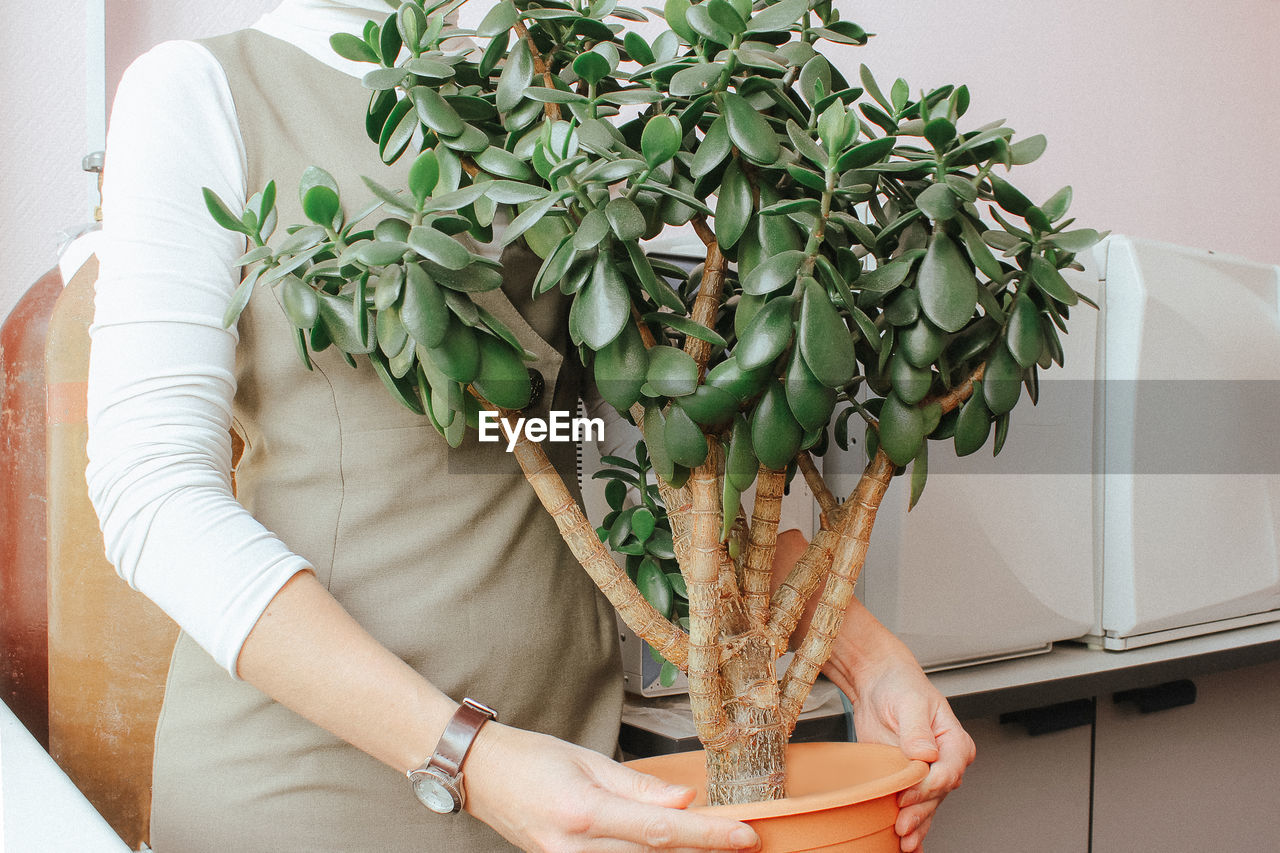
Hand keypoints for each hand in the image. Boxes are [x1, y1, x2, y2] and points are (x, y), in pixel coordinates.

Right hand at [465, 722, 761, 852]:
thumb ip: (639, 787)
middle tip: (740, 843)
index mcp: (584, 811)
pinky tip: (667, 849)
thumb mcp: (587, 761)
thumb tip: (685, 802)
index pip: (661, 830)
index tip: (745, 838)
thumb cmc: (530, 758)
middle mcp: (574, 847)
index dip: (709, 837)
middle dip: (701, 852)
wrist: (478, 775)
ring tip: (708, 846)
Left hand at [821, 603, 975, 851]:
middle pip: (937, 795)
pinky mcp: (908, 780)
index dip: (927, 787)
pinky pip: (914, 807)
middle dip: (920, 813)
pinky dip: (913, 826)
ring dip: (917, 826)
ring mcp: (926, 775)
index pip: (947, 772)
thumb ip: (917, 730)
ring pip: (926, 806)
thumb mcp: (910, 702)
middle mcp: (945, 762)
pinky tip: (907, 844)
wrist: (878, 684)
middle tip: (902, 827)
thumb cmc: (899, 686)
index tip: (907, 795)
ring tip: (903, 842)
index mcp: (954, 742)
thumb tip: (925, 753)